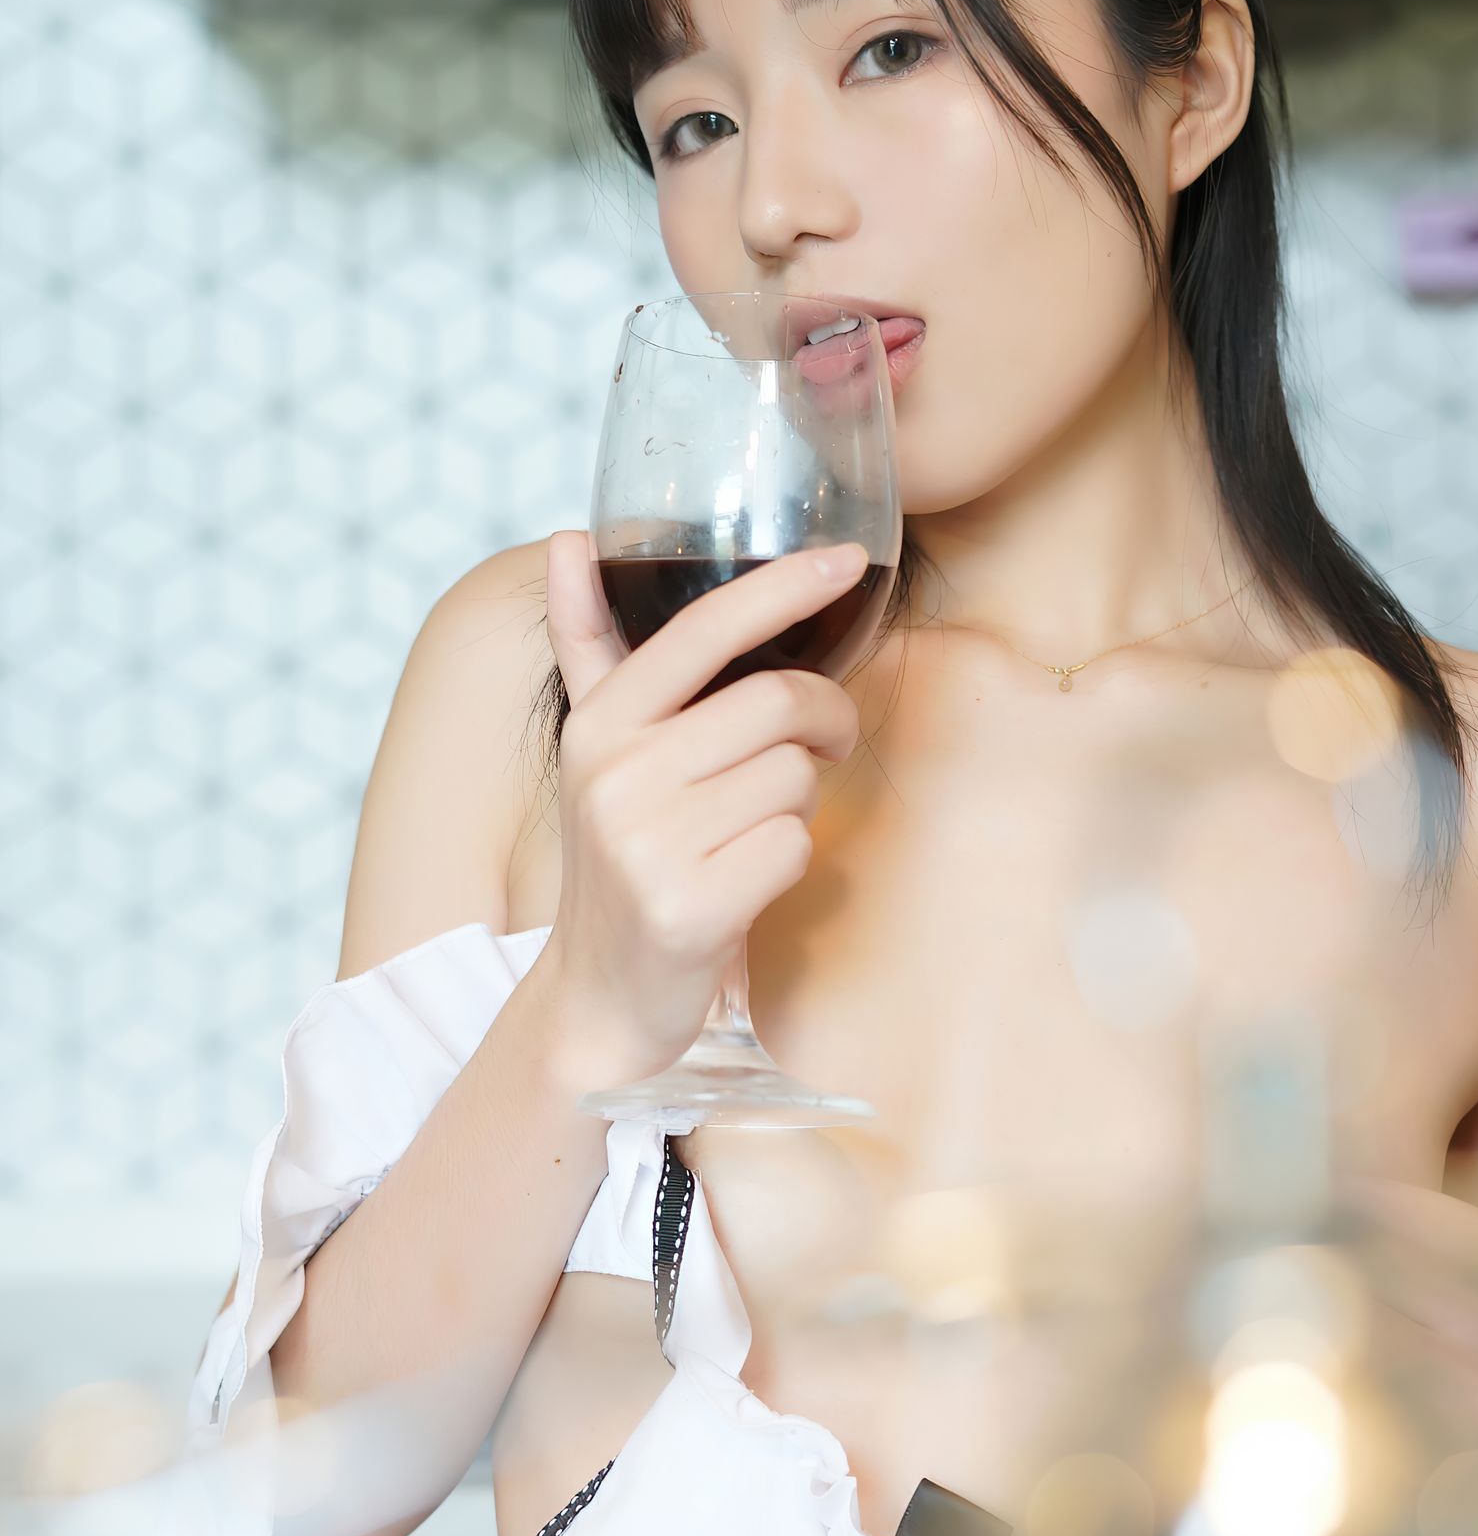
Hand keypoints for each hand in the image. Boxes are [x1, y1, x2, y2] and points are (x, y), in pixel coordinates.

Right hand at [537, 532, 866, 1088]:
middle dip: (826, 719)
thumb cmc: (620, 859)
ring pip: (795, 776)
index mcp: (598, 724)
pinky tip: (751, 879)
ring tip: (758, 824)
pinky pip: (794, 847)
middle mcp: (615, 776)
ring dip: (803, 799)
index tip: (850, 561)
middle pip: (778, 701)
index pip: (703, 629)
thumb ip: (592, 649)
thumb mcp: (596, 752)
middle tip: (824, 744)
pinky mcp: (690, 909)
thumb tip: (568, 539)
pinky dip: (792, 860)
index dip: (783, 586)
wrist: (598, 996)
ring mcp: (649, 845)